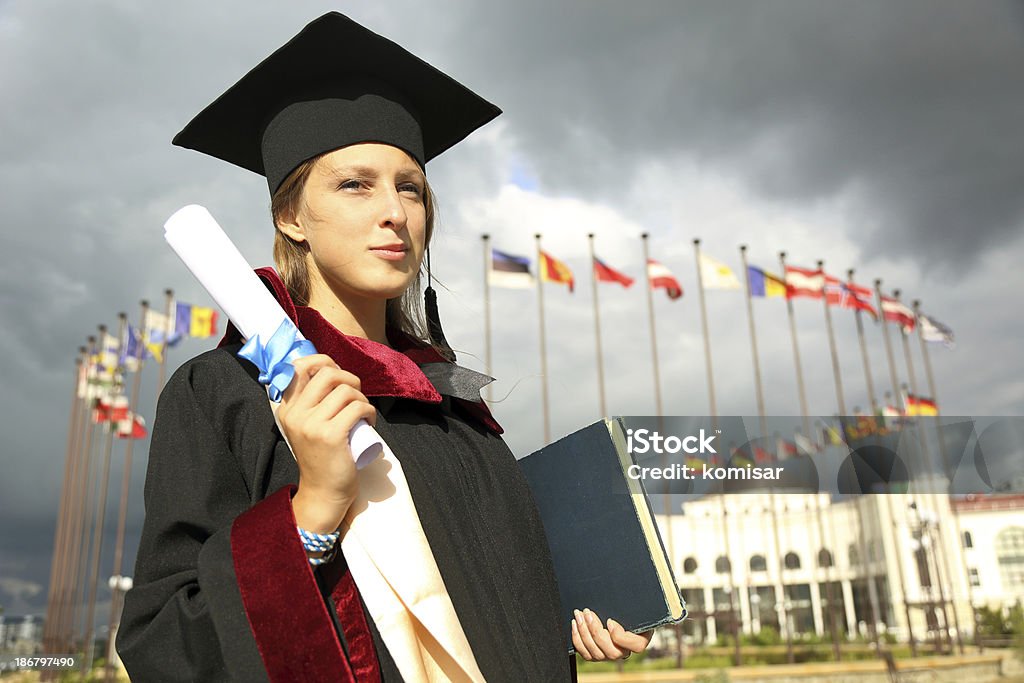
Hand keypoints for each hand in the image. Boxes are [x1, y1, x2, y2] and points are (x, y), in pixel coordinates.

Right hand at [277, 354, 375, 533]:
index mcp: (286, 409)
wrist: (323, 492)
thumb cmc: (321, 457)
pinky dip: (370, 411)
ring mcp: (312, 424)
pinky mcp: (331, 435)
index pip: (298, 367)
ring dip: (361, 398)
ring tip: (361, 413)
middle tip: (354, 395)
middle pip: (327, 372)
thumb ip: (309, 403)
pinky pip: (358, 407)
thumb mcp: (306, 427)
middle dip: (348, 378)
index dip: (323, 361)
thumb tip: (329, 370)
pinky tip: (368, 422)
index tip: (337, 374)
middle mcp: (295, 414)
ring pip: (346, 390)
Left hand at [571, 608, 652, 660]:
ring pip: (596, 653)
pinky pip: (586, 654)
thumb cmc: (628, 608)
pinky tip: (575, 625)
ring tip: (579, 615)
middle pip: (612, 652)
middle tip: (587, 612)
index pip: (636, 646)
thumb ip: (632, 604)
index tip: (609, 620)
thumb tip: (626, 592)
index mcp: (640, 640)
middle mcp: (625, 652)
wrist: (618, 613)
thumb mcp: (633, 605)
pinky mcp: (597, 655)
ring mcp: (610, 655)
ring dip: (584, 633)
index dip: (619, 635)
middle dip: (595, 631)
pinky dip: (578, 640)